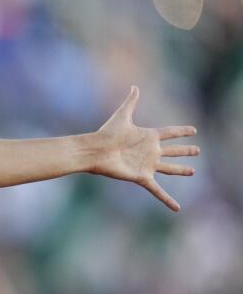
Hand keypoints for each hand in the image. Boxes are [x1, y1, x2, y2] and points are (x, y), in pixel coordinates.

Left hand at [93, 87, 198, 210]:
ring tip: (193, 170)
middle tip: (197, 150)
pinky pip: (157, 190)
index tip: (193, 130)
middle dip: (185, 151)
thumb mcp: (122, 115)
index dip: (181, 131)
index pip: (170, 132)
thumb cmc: (106, 133)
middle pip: (173, 150)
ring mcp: (148, 164)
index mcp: (148, 136)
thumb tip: (135, 86)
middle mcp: (151, 151)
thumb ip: (130, 102)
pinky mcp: (142, 177)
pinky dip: (167, 200)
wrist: (96, 151)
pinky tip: (177, 208)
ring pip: (170, 168)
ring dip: (181, 169)